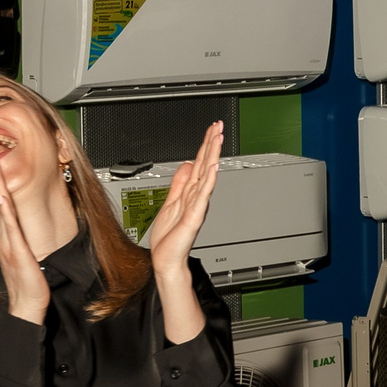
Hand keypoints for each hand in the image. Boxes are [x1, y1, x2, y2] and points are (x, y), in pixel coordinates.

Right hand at [0, 163, 49, 324]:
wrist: (26, 304)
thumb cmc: (25, 282)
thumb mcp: (21, 255)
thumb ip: (18, 239)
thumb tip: (19, 226)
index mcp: (5, 237)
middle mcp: (3, 238)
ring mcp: (8, 243)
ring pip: (1, 209)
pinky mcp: (17, 251)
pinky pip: (10, 227)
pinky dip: (5, 211)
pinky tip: (3, 197)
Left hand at [147, 120, 223, 278]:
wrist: (167, 260)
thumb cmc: (169, 238)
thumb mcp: (170, 202)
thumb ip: (180, 184)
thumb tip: (187, 165)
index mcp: (190, 192)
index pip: (200, 163)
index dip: (205, 145)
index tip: (212, 129)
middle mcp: (196, 196)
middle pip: (206, 165)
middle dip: (212, 144)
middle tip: (219, 125)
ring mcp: (197, 205)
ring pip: (206, 175)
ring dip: (212, 156)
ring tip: (218, 139)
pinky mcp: (194, 216)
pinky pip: (202, 195)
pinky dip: (209, 181)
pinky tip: (213, 168)